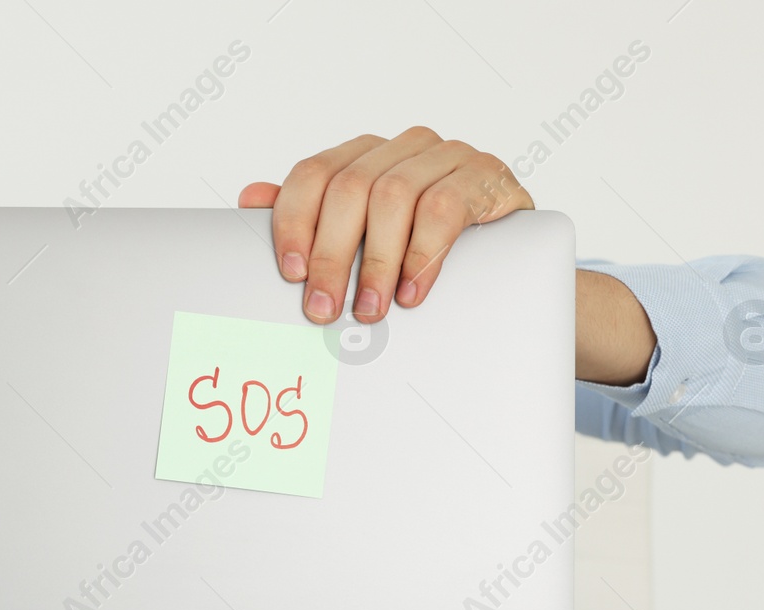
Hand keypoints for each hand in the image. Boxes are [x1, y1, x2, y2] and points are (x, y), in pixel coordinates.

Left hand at [239, 128, 532, 324]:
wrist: (513, 250)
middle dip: (331, 253)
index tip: (289, 273)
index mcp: (365, 155)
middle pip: (350, 187)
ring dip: (376, 260)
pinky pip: (444, 208)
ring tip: (370, 308)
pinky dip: (422, 255)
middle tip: (323, 308)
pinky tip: (412, 291)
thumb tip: (249, 197)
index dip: (295, 221)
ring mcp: (447, 156)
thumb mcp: (368, 233)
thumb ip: (313, 214)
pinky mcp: (485, 176)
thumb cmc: (428, 243)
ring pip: (394, 195)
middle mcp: (403, 146)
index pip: (313, 173)